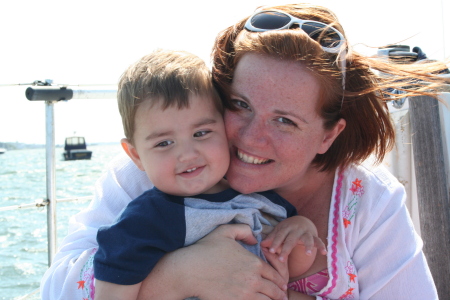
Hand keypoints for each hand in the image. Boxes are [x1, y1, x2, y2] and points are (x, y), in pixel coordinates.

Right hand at [138, 224, 287, 299]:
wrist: (189, 270)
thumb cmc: (206, 249)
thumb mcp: (225, 231)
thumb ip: (244, 230)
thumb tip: (256, 239)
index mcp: (254, 263)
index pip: (274, 274)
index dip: (279, 280)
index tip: (281, 284)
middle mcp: (253, 280)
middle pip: (274, 290)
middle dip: (279, 293)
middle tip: (282, 296)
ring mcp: (244, 294)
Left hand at [261, 216, 326, 262]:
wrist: (302, 220)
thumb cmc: (288, 228)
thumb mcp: (279, 230)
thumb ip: (272, 238)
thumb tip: (261, 245)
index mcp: (286, 227)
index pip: (280, 235)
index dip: (275, 243)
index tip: (270, 251)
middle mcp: (296, 229)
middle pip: (291, 239)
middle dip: (286, 249)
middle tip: (282, 259)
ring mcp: (306, 232)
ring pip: (307, 239)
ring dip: (308, 245)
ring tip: (308, 254)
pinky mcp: (314, 236)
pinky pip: (318, 241)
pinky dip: (321, 246)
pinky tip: (324, 253)